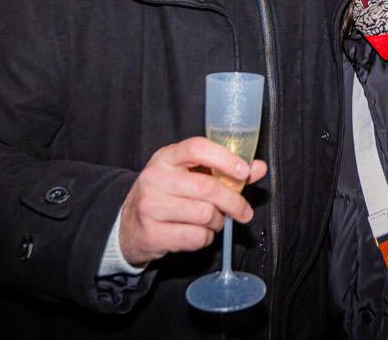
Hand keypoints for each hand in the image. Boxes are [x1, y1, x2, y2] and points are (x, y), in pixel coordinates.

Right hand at [118, 137, 267, 266]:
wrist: (129, 225)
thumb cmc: (167, 195)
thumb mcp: (189, 176)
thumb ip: (224, 170)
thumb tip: (258, 167)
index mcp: (166, 157)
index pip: (197, 148)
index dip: (224, 158)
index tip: (244, 171)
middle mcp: (155, 178)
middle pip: (207, 187)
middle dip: (233, 202)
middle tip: (243, 211)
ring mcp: (150, 206)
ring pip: (204, 214)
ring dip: (217, 222)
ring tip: (213, 221)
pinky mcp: (151, 233)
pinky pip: (195, 237)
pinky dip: (205, 238)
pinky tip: (198, 232)